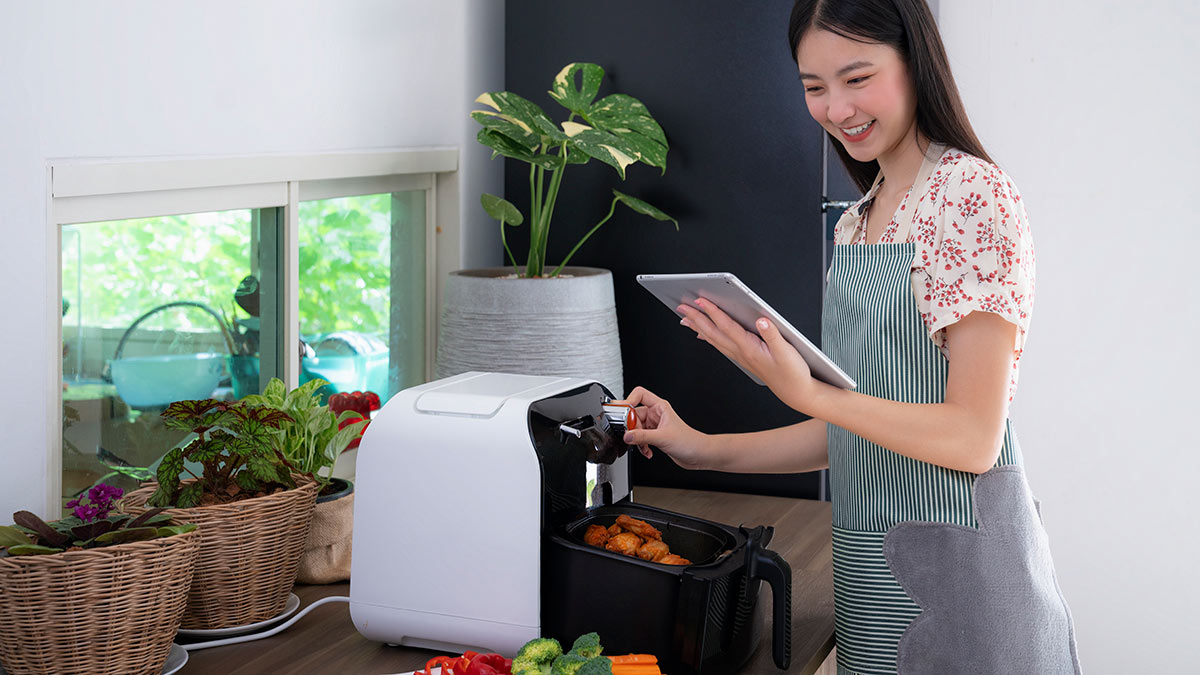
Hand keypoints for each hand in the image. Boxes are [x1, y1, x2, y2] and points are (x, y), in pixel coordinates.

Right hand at [612, 386, 710, 469]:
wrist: (698, 454)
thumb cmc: (689, 441)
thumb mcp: (663, 438)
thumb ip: (642, 437)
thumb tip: (627, 435)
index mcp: (659, 407)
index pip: (639, 395)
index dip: (628, 400)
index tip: (620, 411)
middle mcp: (656, 414)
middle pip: (634, 414)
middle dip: (631, 427)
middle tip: (631, 435)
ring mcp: (655, 425)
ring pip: (636, 428)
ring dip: (636, 439)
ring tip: (643, 446)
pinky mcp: (654, 436)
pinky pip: (640, 437)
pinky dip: (641, 446)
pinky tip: (647, 451)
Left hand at [678, 298, 821, 412]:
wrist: (795, 392)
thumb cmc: (792, 373)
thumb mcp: (787, 352)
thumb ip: (773, 335)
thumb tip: (762, 320)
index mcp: (750, 348)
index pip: (726, 326)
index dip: (713, 312)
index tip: (700, 300)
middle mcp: (741, 352)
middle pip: (713, 332)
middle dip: (696, 318)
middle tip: (682, 307)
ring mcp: (740, 356)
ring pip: (713, 339)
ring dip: (698, 327)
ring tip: (685, 318)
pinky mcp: (743, 358)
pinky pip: (720, 345)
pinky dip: (708, 337)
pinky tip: (703, 334)